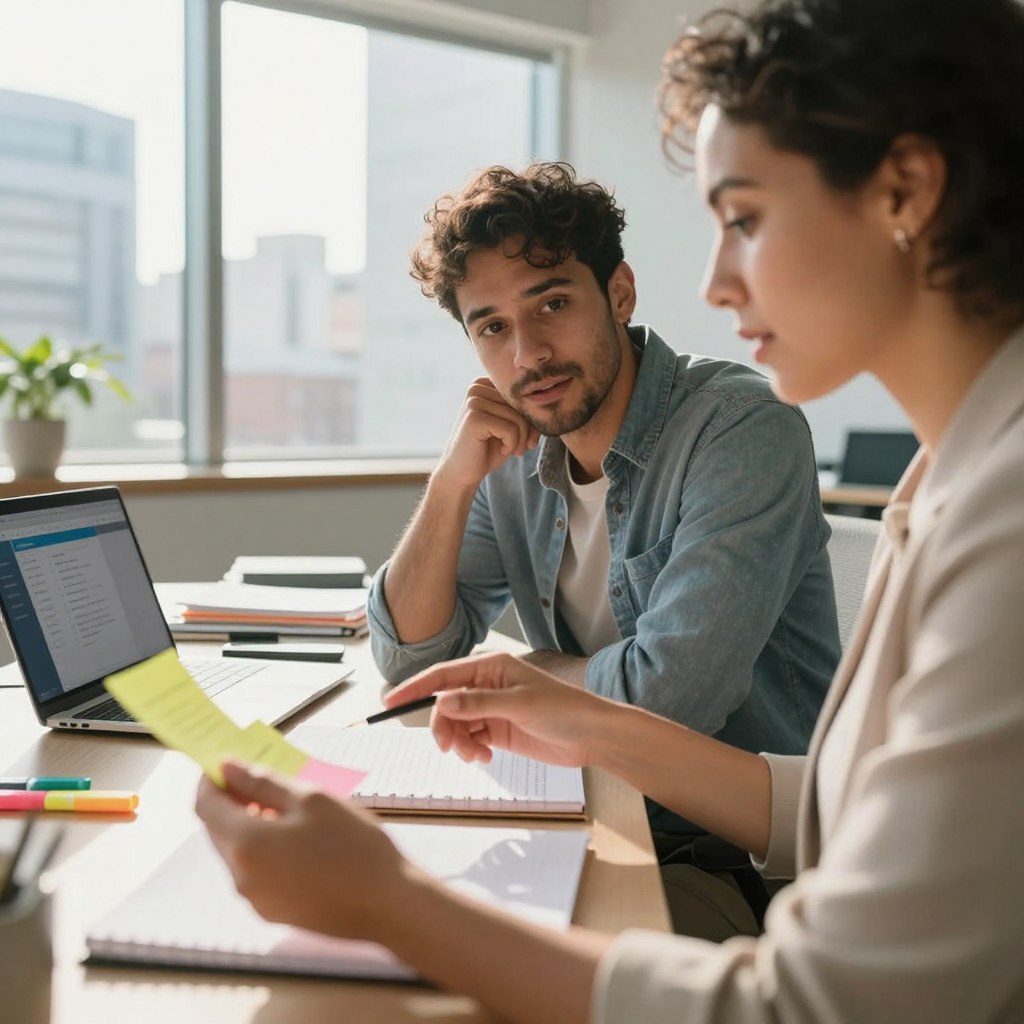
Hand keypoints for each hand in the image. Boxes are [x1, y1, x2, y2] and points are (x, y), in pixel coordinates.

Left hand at [195, 761, 407, 939]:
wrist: (387, 905)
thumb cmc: (353, 845)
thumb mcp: (312, 799)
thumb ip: (263, 782)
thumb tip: (227, 767)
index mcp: (245, 844)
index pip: (205, 805)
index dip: (210, 779)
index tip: (227, 760)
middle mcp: (240, 876)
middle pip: (217, 829)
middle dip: (230, 800)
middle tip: (260, 776)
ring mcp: (254, 899)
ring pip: (236, 851)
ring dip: (247, 823)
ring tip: (284, 805)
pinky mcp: (271, 912)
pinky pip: (254, 871)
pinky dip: (262, 848)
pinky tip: (294, 837)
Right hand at [385, 653, 617, 766]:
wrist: (591, 736)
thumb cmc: (563, 709)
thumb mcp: (519, 704)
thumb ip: (478, 704)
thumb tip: (441, 702)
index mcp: (491, 667)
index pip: (443, 675)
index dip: (415, 687)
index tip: (390, 701)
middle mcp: (487, 685)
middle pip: (445, 703)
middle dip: (442, 725)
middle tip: (447, 747)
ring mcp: (491, 709)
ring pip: (455, 724)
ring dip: (458, 741)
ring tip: (475, 755)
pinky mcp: (497, 730)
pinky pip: (469, 739)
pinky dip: (470, 750)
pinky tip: (485, 757)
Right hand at [433, 378, 539, 490]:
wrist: (462, 473)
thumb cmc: (488, 450)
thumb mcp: (511, 427)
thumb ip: (524, 412)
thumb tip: (544, 407)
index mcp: (484, 385)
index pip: (521, 395)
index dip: (530, 418)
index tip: (529, 439)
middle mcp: (476, 388)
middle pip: (520, 405)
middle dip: (528, 431)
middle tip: (522, 449)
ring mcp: (473, 402)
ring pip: (517, 418)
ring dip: (520, 440)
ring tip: (509, 450)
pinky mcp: (474, 418)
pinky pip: (510, 429)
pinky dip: (511, 445)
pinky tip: (501, 451)